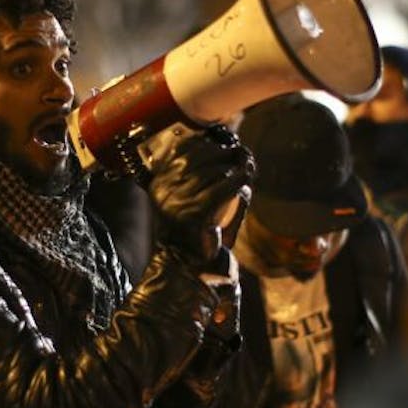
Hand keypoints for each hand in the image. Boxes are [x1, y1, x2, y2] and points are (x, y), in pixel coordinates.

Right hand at [148, 125, 254, 261]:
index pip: (183, 150)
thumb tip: (218, 148)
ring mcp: (179, 203)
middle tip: (243, 153)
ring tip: (248, 166)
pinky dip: (238, 180)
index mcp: (159, 183)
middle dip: (226, 152)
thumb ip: (197, 174)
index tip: (226, 144)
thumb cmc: (191, 228)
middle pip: (201, 157)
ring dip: (236, 165)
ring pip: (215, 171)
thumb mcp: (187, 197)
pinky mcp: (196, 214)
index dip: (209, 143)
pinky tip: (247, 178)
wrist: (184, 264)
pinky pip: (223, 189)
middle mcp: (165, 190)